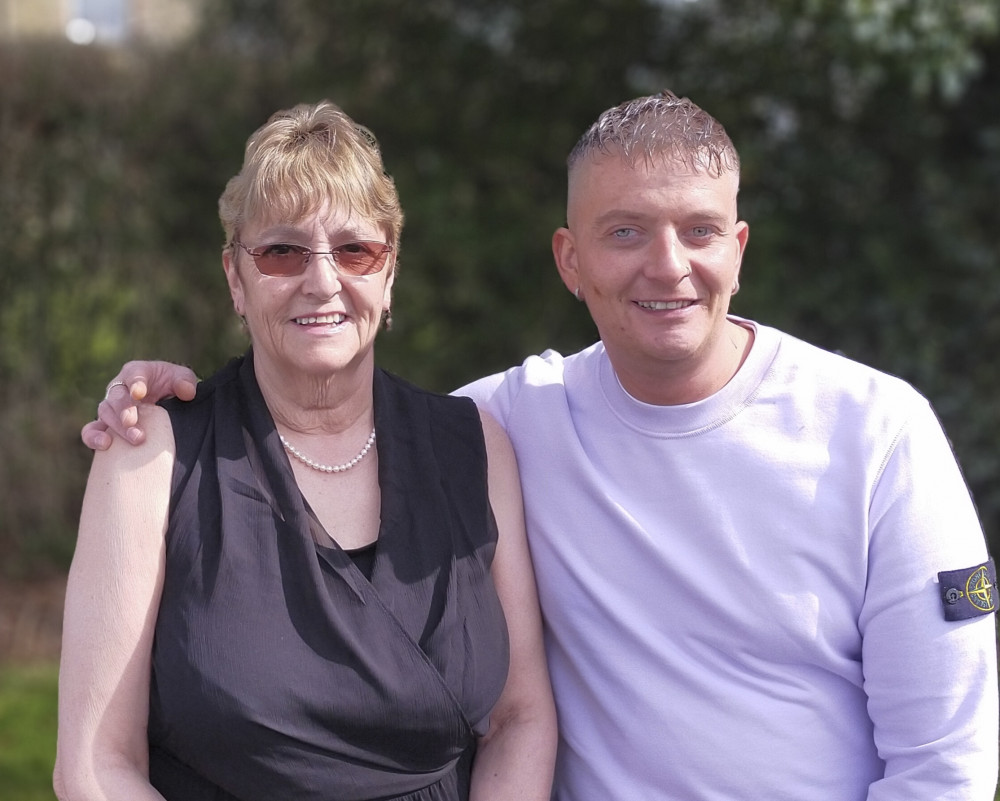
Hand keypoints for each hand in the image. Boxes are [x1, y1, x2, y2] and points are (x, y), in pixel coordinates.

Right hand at [81, 361, 198, 449]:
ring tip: (136, 440)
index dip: (136, 383)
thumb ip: (185, 381)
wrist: (165, 401)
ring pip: (105, 414)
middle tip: (133, 424)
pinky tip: (104, 446)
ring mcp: (111, 408)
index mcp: (136, 373)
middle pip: (116, 397)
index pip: (134, 375)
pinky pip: (92, 430)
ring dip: (117, 428)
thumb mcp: (182, 378)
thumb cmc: (172, 385)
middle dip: (124, 411)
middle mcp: (119, 389)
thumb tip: (187, 392)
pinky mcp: (106, 426)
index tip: (140, 393)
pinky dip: (93, 437)